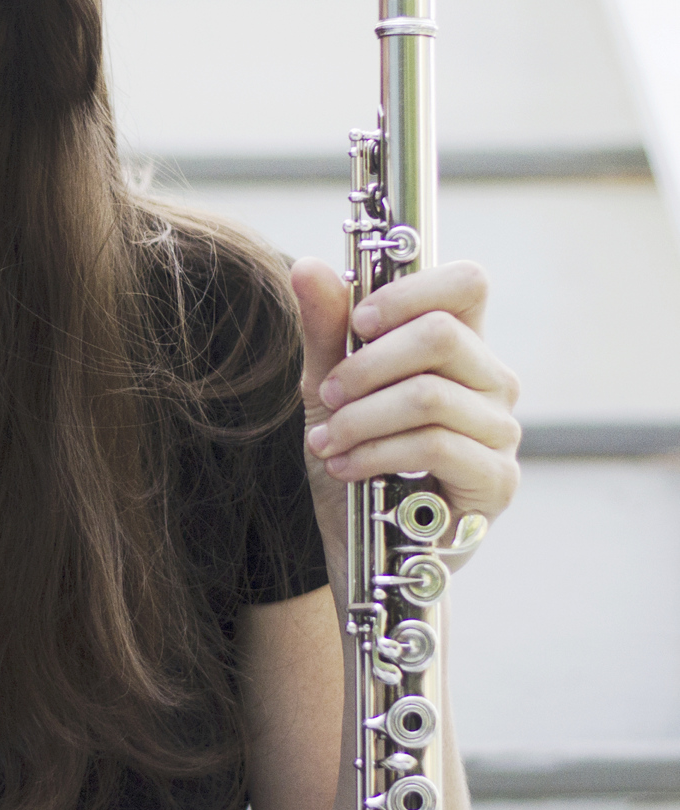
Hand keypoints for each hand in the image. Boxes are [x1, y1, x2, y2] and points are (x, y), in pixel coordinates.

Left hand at [289, 258, 521, 552]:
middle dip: (367, 363)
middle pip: (442, 334)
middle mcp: (492, 383)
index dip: (410, 291)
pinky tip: (346, 466)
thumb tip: (309, 265)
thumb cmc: (353, 457)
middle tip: (328, 394)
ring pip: (431, 395)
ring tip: (325, 440)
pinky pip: (436, 445)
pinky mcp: (496, 481)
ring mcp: (500, 432)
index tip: (357, 321)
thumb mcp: (327, 389)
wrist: (358, 543)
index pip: (467, 284)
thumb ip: (326, 330)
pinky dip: (376, 452)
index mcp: (460, 347)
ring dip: (361, 416)